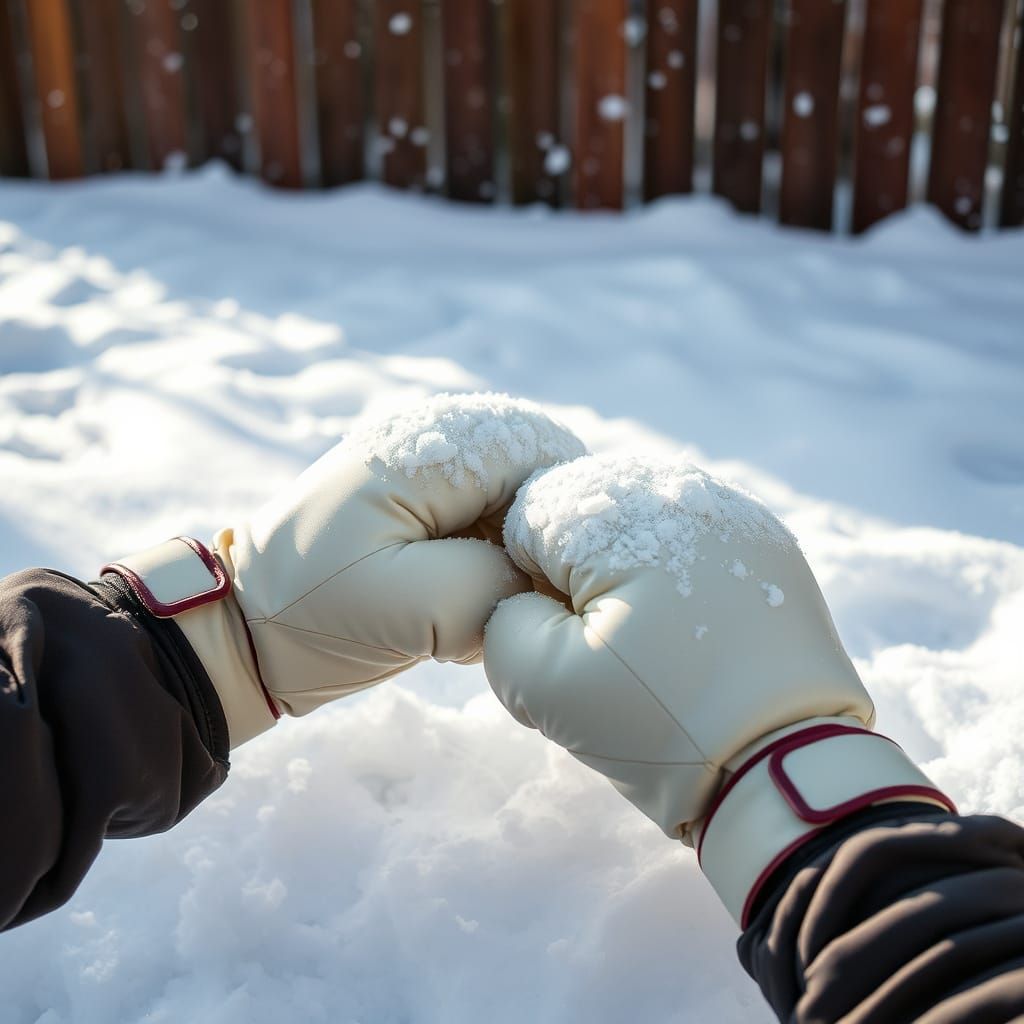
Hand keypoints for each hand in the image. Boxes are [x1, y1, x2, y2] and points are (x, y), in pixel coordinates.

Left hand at [103, 393, 584, 746]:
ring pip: (520, 497)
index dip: (558, 510)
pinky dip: (497, 558)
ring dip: (517, 549)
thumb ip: (490, 584)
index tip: (543, 574)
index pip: (538, 448)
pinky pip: (495, 518)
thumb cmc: (317, 616)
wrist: (251, 631)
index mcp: (422, 447)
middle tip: (516, 592)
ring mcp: (431, 466)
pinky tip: (468, 594)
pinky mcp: (430, 501)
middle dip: (538, 533)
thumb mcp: (408, 609)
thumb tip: (533, 577)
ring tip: (484, 596)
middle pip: (536, 468)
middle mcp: (431, 438)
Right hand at [484, 453, 951, 924]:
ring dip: (623, 563)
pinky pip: (693, 534)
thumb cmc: (659, 730)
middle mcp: (684, 489)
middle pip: (588, 502)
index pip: (532, 511)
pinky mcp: (772, 544)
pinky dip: (672, 568)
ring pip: (641, 514)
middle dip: (574, 563)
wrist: (786, 773)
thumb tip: (525, 596)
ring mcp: (737, 512)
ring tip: (643, 634)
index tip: (561, 634)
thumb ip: (501, 619)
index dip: (527, 576)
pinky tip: (685, 625)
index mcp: (622, 514)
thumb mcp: (540, 686)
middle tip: (597, 637)